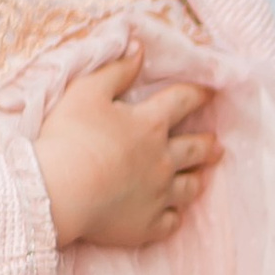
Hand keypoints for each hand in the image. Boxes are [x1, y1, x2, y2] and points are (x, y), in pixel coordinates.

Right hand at [33, 40, 219, 249]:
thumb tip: (140, 50)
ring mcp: (159, 194)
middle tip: (217, 144)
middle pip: (196, 148)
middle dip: (209, 143)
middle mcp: (162, 159)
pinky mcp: (148, 225)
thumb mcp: (86, 92)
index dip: (198, 94)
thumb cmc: (69, 137)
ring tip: (201, 176)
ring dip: (197, 179)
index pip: (182, 102)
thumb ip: (116, 70)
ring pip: (189, 187)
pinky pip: (170, 222)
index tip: (211, 92)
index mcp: (149, 124)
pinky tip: (172, 215)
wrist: (58, 191)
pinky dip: (172, 217)